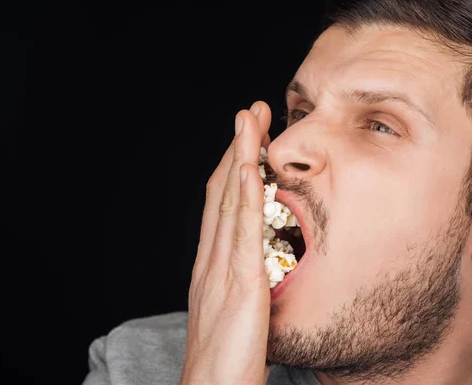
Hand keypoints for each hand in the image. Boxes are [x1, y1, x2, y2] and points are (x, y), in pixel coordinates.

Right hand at [180, 101, 272, 383]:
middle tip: (250, 113)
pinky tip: (250, 168)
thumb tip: (259, 266)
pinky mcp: (238, 284)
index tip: (248, 141)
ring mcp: (222, 268)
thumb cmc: (226, 358)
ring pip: (229, 201)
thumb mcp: (236, 313)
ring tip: (250, 120)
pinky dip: (244, 196)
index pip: (222, 205)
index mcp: (213, 265)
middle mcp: (212, 259)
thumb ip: (245, 285)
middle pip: (223, 193)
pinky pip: (241, 232)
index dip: (234, 169)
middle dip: (237, 150)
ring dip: (240, 158)